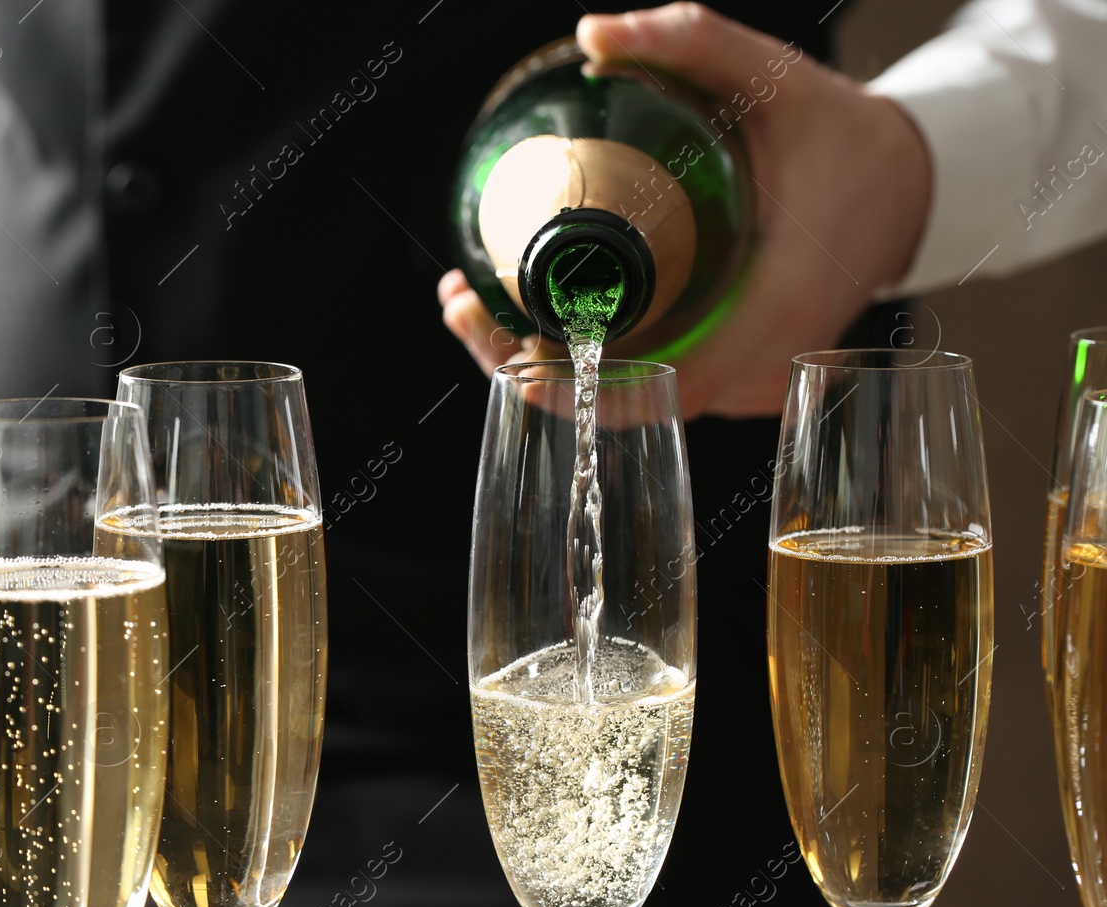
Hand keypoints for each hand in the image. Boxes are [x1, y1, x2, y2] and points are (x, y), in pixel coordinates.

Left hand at [440, 2, 931, 417]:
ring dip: (547, 372)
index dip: (575, 383)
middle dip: (530, 371)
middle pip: (629, 406)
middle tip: (464, 309)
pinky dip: (585, 369)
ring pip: (633, 405)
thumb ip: (692, 43)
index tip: (506, 340)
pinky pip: (650, 389)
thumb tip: (593, 37)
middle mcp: (762, 364)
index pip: (664, 383)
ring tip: (475, 310)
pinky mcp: (733, 376)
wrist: (905, 185)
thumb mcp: (775, 77)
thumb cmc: (841, 138)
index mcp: (780, 307)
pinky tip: (528, 326)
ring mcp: (747, 381)